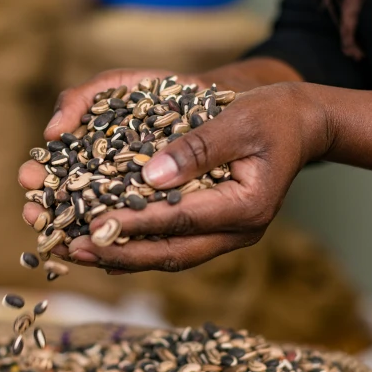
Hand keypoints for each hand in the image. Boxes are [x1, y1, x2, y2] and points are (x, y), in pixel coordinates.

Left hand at [59, 82, 329, 272]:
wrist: (301, 124)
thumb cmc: (274, 116)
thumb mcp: (240, 120)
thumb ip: (199, 148)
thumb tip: (150, 176)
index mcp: (248, 207)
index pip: (182, 221)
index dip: (135, 225)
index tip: (92, 226)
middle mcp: (237, 231)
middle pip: (169, 252)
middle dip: (117, 253)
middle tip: (69, 249)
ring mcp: (226, 234)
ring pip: (166, 254)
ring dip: (119, 255)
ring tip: (74, 251)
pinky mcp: (213, 228)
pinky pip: (170, 244)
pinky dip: (135, 245)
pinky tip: (102, 246)